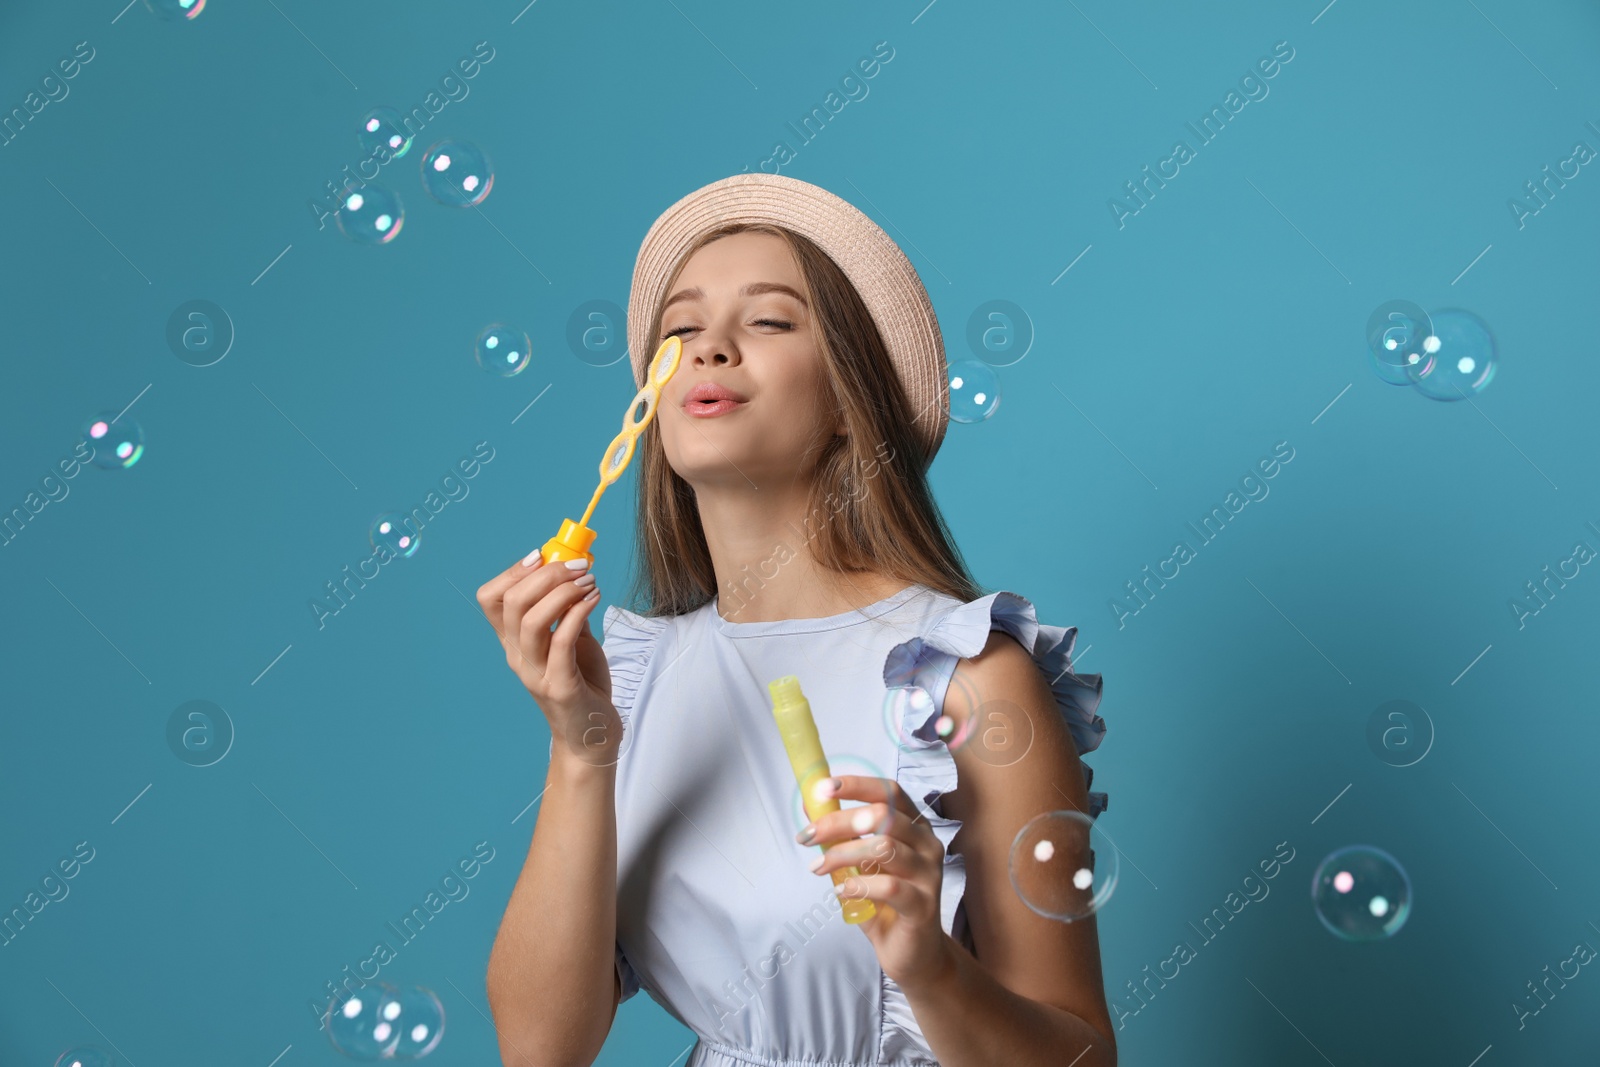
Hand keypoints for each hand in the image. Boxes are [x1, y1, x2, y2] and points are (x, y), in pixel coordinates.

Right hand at [475, 553, 618, 764]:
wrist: (592, 737)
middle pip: (512, 603)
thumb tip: (574, 570)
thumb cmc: (583, 685)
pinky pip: (562, 642)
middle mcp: (517, 656)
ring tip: (589, 581)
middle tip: (579, 565)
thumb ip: (568, 610)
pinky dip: (578, 613)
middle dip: (547, 575)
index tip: (542, 555)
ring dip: (563, 591)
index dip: (512, 572)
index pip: (492, 599)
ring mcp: (536, 673)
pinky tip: (594, 599)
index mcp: (514, 643)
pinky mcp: (559, 686)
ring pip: (532, 620)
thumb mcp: (574, 640)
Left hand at [797, 775, 953, 990]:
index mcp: (914, 827)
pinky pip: (889, 887)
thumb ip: (843, 838)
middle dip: (838, 822)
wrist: (914, 953)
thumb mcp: (860, 865)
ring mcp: (929, 874)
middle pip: (883, 816)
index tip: (822, 788)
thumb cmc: (885, 903)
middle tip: (808, 836)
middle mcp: (927, 844)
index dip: (857, 785)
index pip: (890, 792)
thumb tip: (809, 808)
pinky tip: (841, 891)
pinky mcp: (924, 905)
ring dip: (842, 854)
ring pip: (885, 848)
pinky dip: (858, 885)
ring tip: (819, 866)